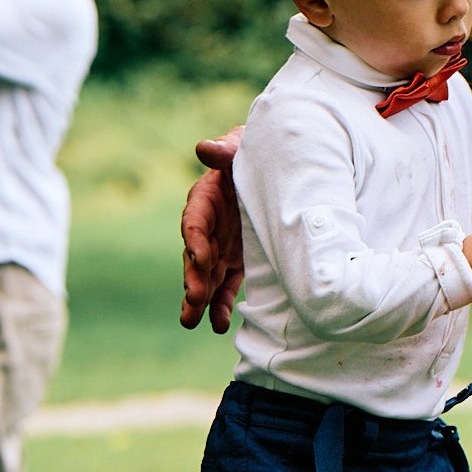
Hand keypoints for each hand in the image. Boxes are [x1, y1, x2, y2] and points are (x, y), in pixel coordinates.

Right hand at [180, 130, 244, 331]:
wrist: (279, 169)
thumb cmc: (258, 154)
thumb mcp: (243, 148)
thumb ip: (226, 151)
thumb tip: (203, 147)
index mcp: (207, 198)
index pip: (195, 220)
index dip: (196, 239)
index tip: (201, 258)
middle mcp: (209, 226)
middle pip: (195, 254)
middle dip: (193, 277)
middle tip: (193, 299)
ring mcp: (221, 246)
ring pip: (206, 276)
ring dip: (199, 298)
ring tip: (192, 321)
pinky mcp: (235, 261)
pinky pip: (226, 285)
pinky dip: (221, 305)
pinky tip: (219, 324)